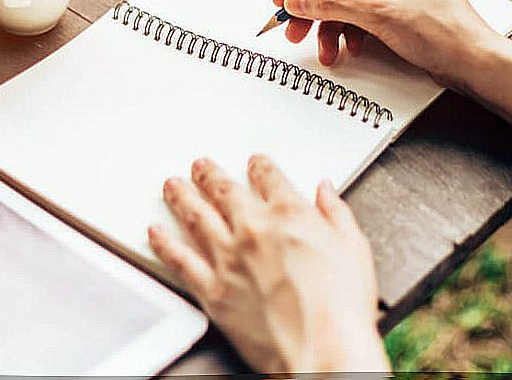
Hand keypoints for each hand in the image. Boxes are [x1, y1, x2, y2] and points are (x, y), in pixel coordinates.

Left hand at [148, 155, 389, 372]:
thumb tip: (326, 191)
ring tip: (173, 187)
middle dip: (210, 175)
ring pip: (196, 216)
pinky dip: (165, 244)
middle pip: (224, 191)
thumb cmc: (341, 305)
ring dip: (182, 197)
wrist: (323, 347)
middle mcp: (253, 229)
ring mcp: (229, 258)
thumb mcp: (354, 246)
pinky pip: (180, 260)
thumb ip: (336, 212)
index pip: (267, 178)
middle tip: (200, 166)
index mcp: (289, 214)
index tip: (253, 163)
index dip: (258, 166)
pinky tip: (157, 234)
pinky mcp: (213, 290)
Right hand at [272, 0, 504, 89]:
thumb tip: (297, 0)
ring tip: (327, 52)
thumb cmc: (442, 30)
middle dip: (316, 12)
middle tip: (294, 30)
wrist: (474, 62)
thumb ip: (330, 3)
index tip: (283, 0)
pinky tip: (349, 50)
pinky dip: (350, 35)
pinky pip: (362, 19)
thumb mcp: (376, 13)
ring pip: (349, 5)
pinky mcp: (400, 12)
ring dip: (333, 29)